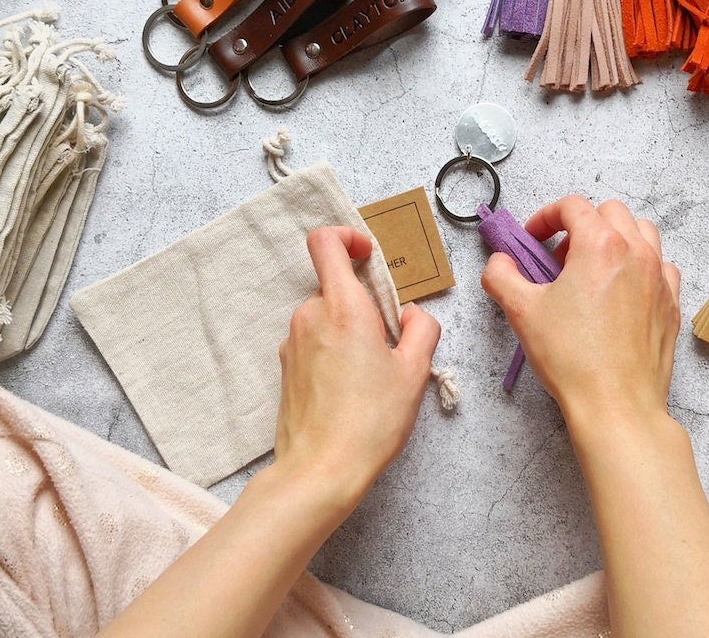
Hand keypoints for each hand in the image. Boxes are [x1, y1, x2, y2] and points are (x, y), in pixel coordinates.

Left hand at [274, 226, 439, 507]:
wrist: (320, 470)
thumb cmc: (369, 421)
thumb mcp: (414, 371)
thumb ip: (422, 328)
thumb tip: (412, 315)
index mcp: (343, 308)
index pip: (325, 242)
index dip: (347, 237)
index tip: (368, 255)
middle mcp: (310, 316)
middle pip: (336, 286)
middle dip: (365, 303)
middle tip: (388, 341)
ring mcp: (293, 342)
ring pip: (327, 316)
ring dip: (351, 330)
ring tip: (371, 373)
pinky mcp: (286, 367)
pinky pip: (315, 341)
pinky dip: (335, 351)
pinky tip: (352, 388)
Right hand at [480, 197, 680, 434]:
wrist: (616, 405)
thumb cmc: (572, 357)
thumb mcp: (521, 311)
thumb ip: (501, 275)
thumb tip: (500, 263)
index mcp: (600, 246)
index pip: (572, 206)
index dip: (545, 217)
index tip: (533, 240)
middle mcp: (636, 253)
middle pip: (611, 212)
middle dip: (581, 225)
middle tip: (560, 258)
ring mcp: (659, 279)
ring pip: (643, 233)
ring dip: (616, 239)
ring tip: (593, 269)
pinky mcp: (672, 305)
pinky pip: (662, 267)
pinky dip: (642, 267)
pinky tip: (623, 292)